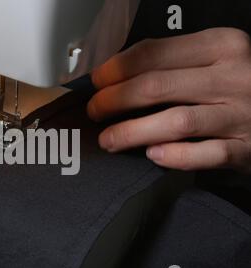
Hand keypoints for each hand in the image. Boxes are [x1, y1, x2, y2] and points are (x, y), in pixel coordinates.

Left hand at [89, 28, 250, 173]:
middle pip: (157, 87)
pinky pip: (206, 155)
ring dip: (133, 132)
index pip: (154, 52)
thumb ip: (171, 63)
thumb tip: (114, 75)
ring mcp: (241, 114)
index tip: (96, 82)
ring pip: (176, 121)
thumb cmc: (235, 85)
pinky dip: (175, 156)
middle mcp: (233, 76)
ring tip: (109, 139)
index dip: (116, 69)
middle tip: (95, 111)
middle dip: (115, 100)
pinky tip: (153, 155)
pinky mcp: (246, 149)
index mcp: (221, 46)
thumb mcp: (211, 60)